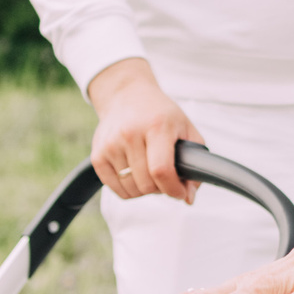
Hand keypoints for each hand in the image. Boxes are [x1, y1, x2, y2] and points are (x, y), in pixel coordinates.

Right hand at [87, 58, 199, 202]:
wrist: (126, 95)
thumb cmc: (160, 114)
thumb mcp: (185, 128)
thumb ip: (196, 163)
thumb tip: (189, 198)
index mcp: (156, 126)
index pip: (161, 170)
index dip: (173, 189)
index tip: (180, 193)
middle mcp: (130, 134)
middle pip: (146, 183)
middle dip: (161, 189)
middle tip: (166, 178)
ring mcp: (110, 145)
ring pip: (131, 189)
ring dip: (145, 190)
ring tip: (151, 174)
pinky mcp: (97, 155)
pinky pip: (115, 188)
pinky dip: (128, 189)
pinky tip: (136, 175)